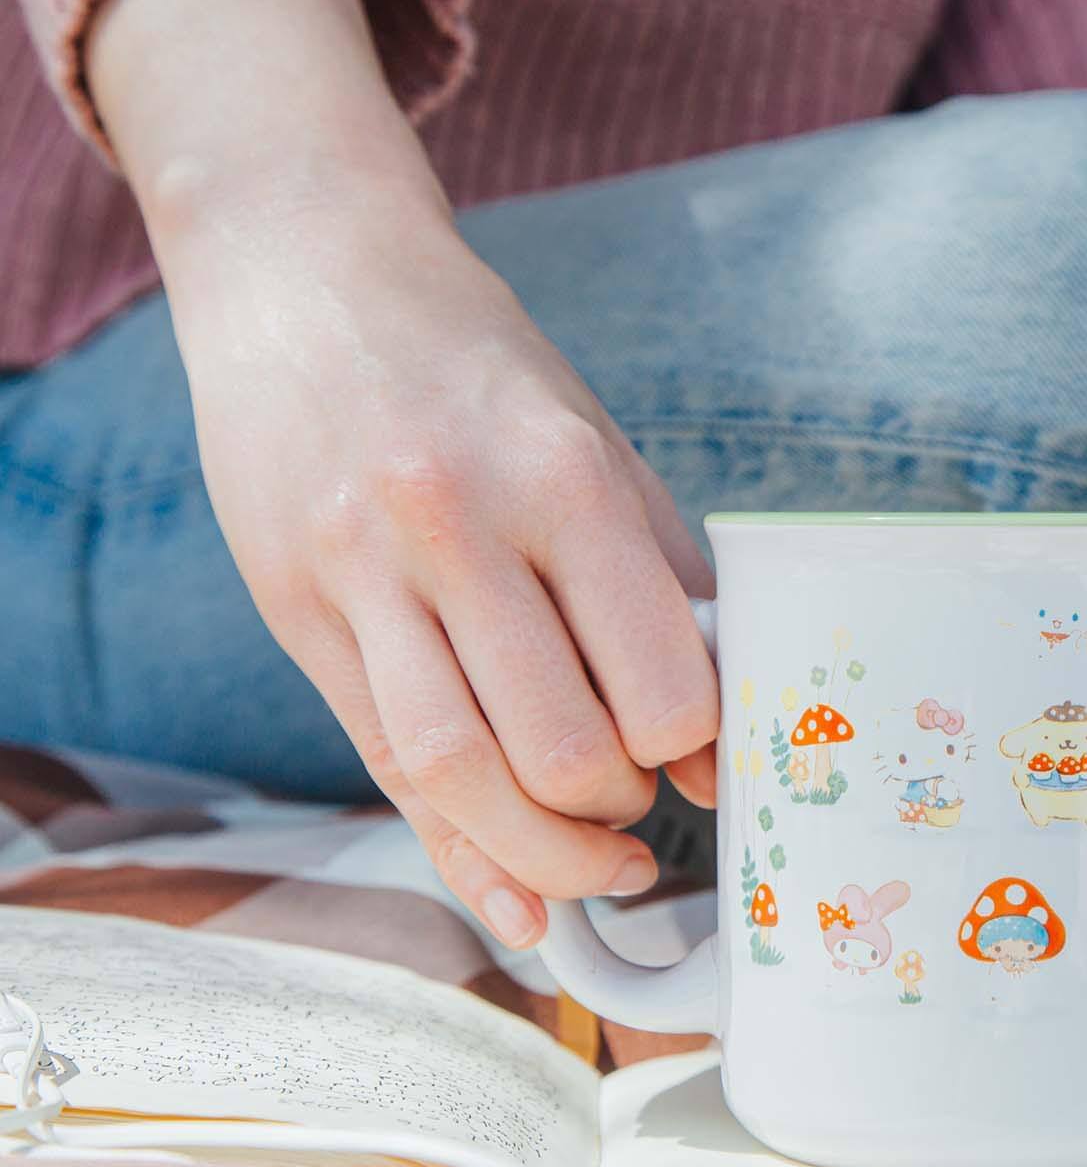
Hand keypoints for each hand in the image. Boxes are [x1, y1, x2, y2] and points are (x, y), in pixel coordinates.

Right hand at [85, 0, 718, 948]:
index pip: (654, 677)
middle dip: (617, 809)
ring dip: (541, 853)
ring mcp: (361, 574)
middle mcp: (456, 526)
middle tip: (640, 803)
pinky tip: (514, 895)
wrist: (305, 271)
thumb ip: (664, 590)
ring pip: (455, 775)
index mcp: (562, 479)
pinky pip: (382, 763)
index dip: (694, 748)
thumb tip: (711, 751)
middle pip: (555, 747)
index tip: (706, 758)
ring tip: (593, 854)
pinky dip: (456, 849)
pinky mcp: (295, 611)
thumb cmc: (481, 371)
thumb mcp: (597, 446)